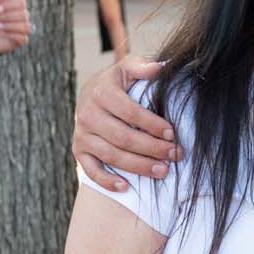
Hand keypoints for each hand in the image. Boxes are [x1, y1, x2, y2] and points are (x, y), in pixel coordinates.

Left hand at [0, 0, 31, 55]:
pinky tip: (2, 34)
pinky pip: (23, 38)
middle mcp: (23, 18)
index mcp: (16, 7)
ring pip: (26, 26)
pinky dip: (11, 35)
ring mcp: (23, 29)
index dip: (11, 5)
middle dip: (8, 16)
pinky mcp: (22, 40)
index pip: (21, 2)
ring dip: (11, 26)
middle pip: (24, 14)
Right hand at [73, 56, 176, 189]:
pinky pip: (91, 170)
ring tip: (163, 171)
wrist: (90, 94)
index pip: (131, 113)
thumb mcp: (128, 68)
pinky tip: (126, 187)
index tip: (173, 134)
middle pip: (123, 137)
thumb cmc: (117, 83)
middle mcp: (88, 115)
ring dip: (138, 166)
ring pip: (111, 155)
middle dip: (152, 148)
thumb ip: (143, 67)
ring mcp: (82, 135)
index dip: (152, 125)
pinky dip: (107, 181)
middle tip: (175, 155)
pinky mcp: (79, 151)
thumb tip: (160, 68)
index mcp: (102, 93)